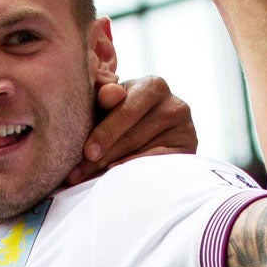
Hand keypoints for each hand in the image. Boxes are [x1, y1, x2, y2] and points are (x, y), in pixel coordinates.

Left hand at [64, 75, 198, 184]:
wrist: (153, 129)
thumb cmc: (123, 115)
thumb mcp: (112, 104)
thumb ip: (105, 96)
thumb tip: (108, 94)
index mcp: (153, 86)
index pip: (126, 111)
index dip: (105, 133)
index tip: (87, 153)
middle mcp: (174, 105)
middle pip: (133, 136)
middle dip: (102, 156)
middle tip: (78, 174)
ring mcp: (185, 129)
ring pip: (143, 153)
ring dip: (112, 168)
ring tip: (87, 180)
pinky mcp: (188, 150)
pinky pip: (159, 164)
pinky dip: (137, 170)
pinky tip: (118, 179)